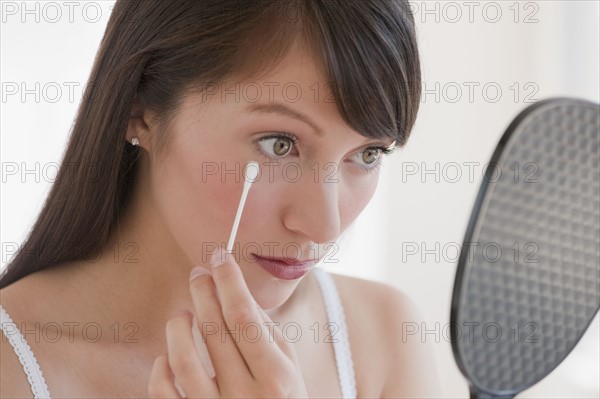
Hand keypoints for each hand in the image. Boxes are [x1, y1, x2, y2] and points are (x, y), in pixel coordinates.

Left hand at [148, 247, 308, 397]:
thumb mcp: (289, 368)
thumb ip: (267, 333)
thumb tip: (234, 292)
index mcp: (277, 377)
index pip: (244, 315)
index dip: (228, 280)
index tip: (220, 257)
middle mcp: (247, 396)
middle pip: (214, 329)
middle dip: (204, 291)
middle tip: (200, 274)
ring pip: (182, 358)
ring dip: (179, 325)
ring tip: (183, 314)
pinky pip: (163, 391)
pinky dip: (161, 366)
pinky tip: (170, 353)